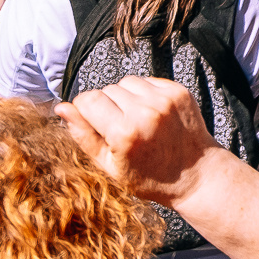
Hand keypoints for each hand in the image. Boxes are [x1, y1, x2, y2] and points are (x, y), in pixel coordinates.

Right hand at [57, 76, 222, 206]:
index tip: (91, 121)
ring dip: (124, 97)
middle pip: (106, 90)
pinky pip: (147, 81)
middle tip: (117, 127)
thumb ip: (83, 135)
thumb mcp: (109, 166)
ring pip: (126, 82)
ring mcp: (165, 100)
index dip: (84, 109)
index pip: (88, 100)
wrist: (196, 174)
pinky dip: (143, 93)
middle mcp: (145, 112)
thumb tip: (61, 108)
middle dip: (105, 105)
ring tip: (134, 119)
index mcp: (124, 133)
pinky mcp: (179, 91)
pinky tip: (150, 113)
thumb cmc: (149, 177)